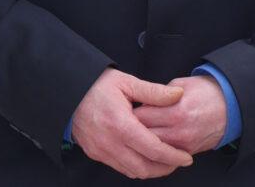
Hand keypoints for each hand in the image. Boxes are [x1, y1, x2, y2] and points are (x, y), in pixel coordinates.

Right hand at [71, 69, 194, 178]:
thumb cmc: (96, 85)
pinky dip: (136, 167)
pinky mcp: (95, 154)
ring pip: (132, 172)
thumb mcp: (127, 82)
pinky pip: (120, 167)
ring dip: (151, 170)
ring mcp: (101, 151)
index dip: (173, 156)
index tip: (186, 158)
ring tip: (165, 160)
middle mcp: (110, 143)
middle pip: (145, 168)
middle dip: (165, 168)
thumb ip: (154, 92)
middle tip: (178, 161)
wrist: (67, 92)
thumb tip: (177, 94)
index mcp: (121, 124)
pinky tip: (145, 157)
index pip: (153, 149)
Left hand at [133, 75, 226, 155]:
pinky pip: (165, 156)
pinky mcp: (188, 152)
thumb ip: (159, 94)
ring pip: (152, 149)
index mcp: (176, 110)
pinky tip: (148, 143)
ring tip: (134, 132)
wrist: (230, 106)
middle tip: (124, 122)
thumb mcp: (181, 84)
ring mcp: (184, 144)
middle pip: (144, 135)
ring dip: (141, 142)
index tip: (124, 108)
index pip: (141, 116)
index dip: (129, 112)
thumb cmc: (205, 91)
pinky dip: (155, 150)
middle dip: (132, 128)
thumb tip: (141, 101)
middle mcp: (179, 130)